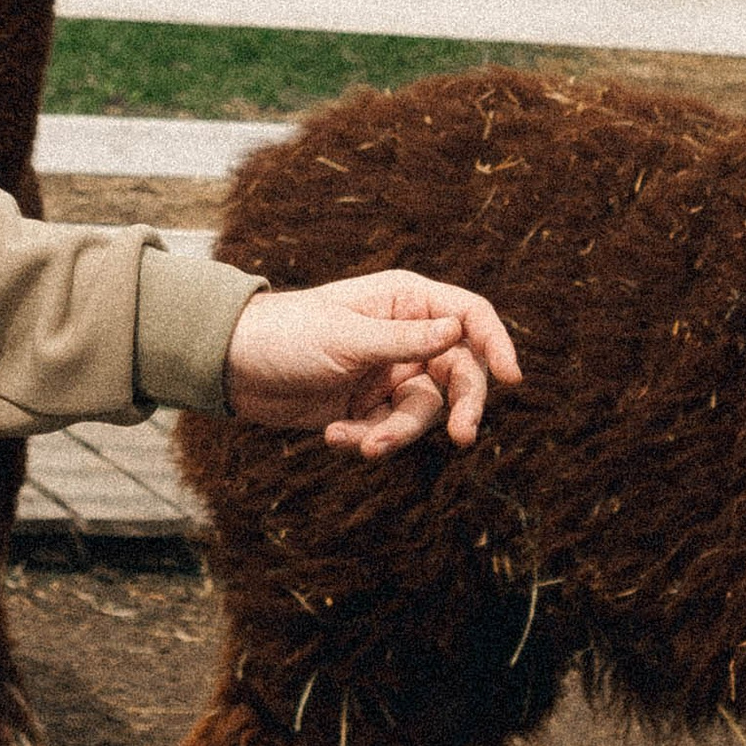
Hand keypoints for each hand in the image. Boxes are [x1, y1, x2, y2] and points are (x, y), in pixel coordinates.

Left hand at [222, 275, 520, 459]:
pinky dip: (368, 439)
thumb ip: (404, 339)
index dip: (496, 342)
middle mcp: (407, 336)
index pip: (470, 316)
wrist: (232, 367)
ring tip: (363, 444)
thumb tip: (460, 331)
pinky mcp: (370, 409)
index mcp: (406, 300)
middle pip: (460, 372)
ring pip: (425, 411)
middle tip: (464, 437)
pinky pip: (391, 431)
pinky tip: (334, 436)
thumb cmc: (285, 335)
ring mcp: (390, 374)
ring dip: (398, 433)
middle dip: (462, 405)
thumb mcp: (346, 337)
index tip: (513, 378)